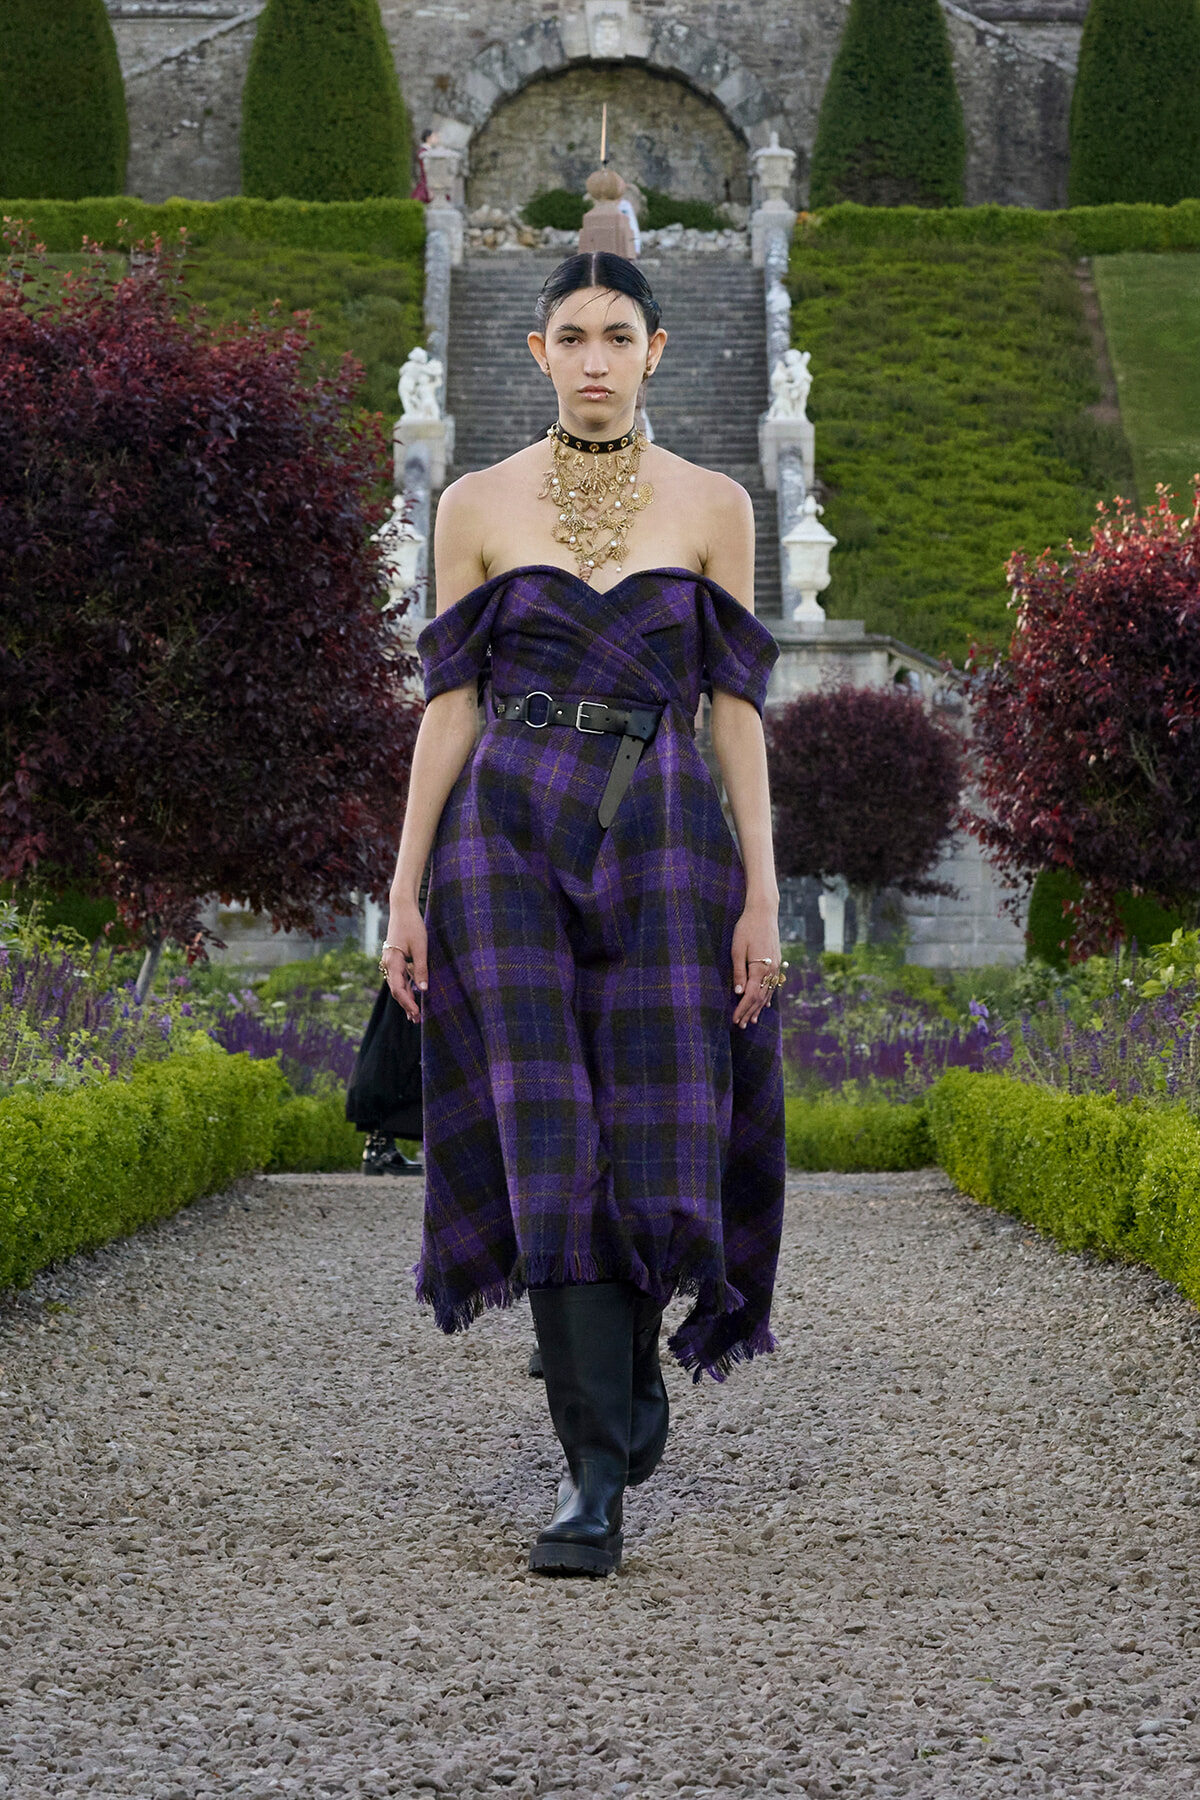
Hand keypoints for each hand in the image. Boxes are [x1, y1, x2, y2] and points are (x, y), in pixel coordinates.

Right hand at [381, 901, 427, 1022]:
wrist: (402, 909)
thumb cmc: (412, 926)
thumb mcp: (421, 947)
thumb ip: (420, 969)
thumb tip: (423, 990)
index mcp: (392, 961)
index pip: (399, 988)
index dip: (408, 1003)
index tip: (417, 1014)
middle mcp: (388, 963)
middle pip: (396, 989)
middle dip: (406, 1005)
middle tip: (416, 1019)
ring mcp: (390, 961)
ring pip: (397, 984)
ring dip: (405, 998)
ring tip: (415, 1014)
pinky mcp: (395, 958)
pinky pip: (399, 976)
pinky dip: (406, 987)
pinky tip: (414, 995)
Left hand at [731, 900, 781, 1029]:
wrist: (764, 912)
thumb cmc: (746, 928)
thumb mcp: (737, 949)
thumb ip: (739, 972)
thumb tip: (738, 993)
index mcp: (759, 968)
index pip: (750, 996)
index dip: (742, 1009)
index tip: (735, 1020)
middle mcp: (770, 970)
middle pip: (760, 998)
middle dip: (750, 1012)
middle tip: (742, 1025)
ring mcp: (775, 966)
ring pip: (768, 993)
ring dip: (759, 1008)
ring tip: (753, 1020)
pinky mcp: (777, 961)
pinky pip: (773, 984)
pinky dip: (768, 996)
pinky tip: (766, 1004)